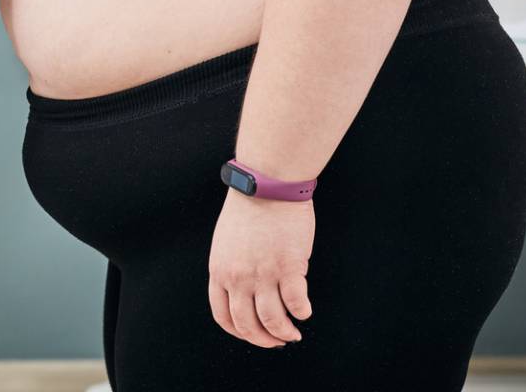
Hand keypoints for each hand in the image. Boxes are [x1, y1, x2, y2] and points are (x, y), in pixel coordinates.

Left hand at [208, 190, 314, 347]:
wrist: (266, 185)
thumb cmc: (249, 209)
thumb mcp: (226, 243)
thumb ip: (232, 268)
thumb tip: (245, 292)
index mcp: (220, 271)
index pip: (224, 316)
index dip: (240, 332)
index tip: (255, 335)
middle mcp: (238, 277)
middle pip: (248, 325)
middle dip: (264, 340)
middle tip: (279, 341)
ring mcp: (263, 274)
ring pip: (272, 320)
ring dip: (285, 333)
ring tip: (294, 333)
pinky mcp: (288, 267)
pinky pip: (296, 303)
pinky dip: (302, 313)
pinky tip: (305, 311)